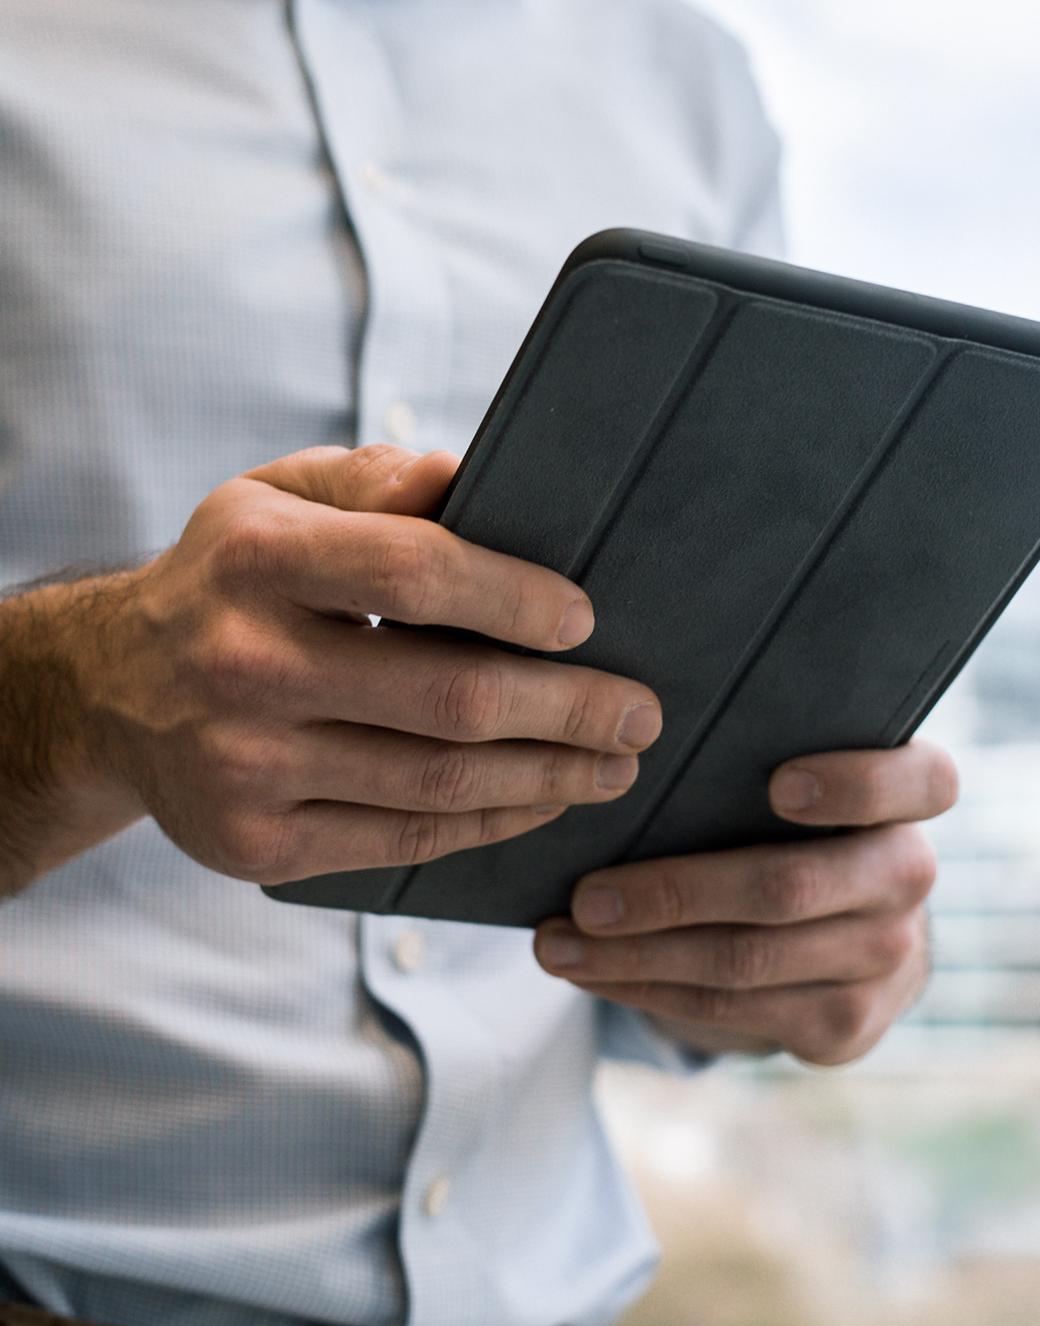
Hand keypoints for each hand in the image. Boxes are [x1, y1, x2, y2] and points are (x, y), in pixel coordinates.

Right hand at [75, 444, 660, 883]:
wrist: (111, 694)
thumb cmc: (229, 582)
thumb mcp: (275, 499)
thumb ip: (371, 482)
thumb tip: (472, 479)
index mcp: (256, 560)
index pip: (412, 572)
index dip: (514, 598)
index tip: (587, 621)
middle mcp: (244, 666)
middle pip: (447, 698)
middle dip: (569, 709)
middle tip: (641, 714)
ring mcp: (245, 768)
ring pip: (437, 782)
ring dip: (549, 777)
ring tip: (614, 765)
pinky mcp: (255, 846)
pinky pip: (402, 839)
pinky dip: (489, 823)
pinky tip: (541, 801)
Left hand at [533, 741, 957, 1064]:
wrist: (842, 931)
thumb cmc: (787, 825)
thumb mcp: (789, 780)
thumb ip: (747, 757)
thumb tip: (618, 748)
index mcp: (909, 798)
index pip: (922, 783)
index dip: (855, 786)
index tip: (777, 785)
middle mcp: (908, 878)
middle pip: (790, 888)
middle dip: (675, 894)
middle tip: (586, 897)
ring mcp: (884, 960)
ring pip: (745, 961)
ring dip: (636, 957)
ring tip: (556, 944)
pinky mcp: (845, 1026)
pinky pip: (730, 1009)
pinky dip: (646, 989)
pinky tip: (591, 972)